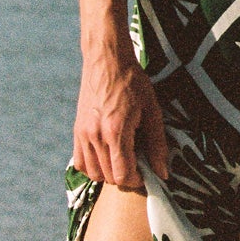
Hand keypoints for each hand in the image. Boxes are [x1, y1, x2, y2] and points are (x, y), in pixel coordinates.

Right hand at [73, 43, 167, 188]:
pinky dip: (93, 167)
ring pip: (93, 173)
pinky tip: (107, 156)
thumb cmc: (133, 82)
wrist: (107, 60)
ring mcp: (82, 134)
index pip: (122, 174)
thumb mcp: (152, 110)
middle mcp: (95, 135)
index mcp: (115, 130)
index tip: (146, 173)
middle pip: (109, 177)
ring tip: (123, 160)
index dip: (137, 179)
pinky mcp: (76, 131)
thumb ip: (157, 143)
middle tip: (138, 165)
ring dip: (109, 174)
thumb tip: (162, 172)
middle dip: (126, 177)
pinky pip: (80, 163)